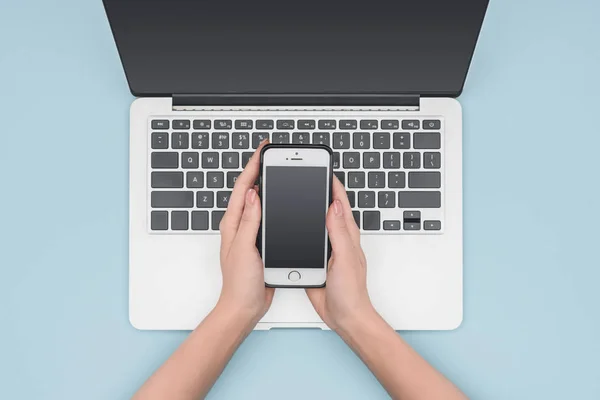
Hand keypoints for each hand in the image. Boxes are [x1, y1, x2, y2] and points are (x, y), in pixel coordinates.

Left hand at [217, 141, 273, 325]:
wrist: (243, 307)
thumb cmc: (239, 283)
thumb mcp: (244, 248)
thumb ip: (249, 220)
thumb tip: (252, 194)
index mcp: (233, 223)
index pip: (243, 187)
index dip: (253, 165)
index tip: (263, 150)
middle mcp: (239, 225)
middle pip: (249, 189)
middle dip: (259, 169)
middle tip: (270, 154)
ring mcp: (249, 233)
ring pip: (258, 202)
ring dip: (266, 184)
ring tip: (275, 169)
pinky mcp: (259, 241)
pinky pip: (267, 216)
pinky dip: (273, 204)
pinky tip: (281, 201)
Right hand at [306, 176, 375, 332]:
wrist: (345, 317)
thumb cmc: (352, 291)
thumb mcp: (345, 258)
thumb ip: (338, 232)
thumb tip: (333, 205)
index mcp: (347, 233)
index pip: (339, 201)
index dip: (331, 183)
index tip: (321, 169)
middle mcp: (337, 238)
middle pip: (325, 208)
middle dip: (316, 190)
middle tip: (303, 176)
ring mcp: (326, 248)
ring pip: (313, 222)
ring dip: (305, 210)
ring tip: (293, 194)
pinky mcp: (315, 259)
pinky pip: (305, 240)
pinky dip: (297, 231)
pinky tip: (288, 226)